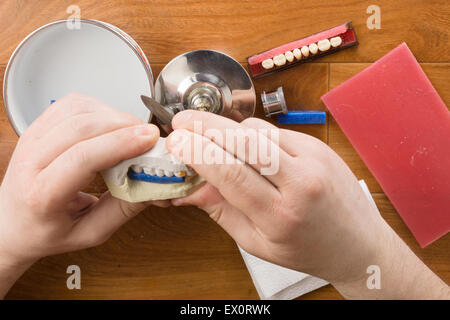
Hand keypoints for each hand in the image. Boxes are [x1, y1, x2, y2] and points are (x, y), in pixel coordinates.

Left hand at [0, 93, 160, 296]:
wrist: (12, 223)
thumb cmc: (47, 231)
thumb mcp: (90, 233)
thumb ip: (124, 210)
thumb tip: (156, 185)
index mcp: (41, 195)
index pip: (82, 158)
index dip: (120, 143)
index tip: (150, 138)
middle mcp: (30, 161)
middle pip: (82, 126)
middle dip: (124, 125)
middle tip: (150, 136)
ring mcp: (31, 139)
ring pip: (78, 109)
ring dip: (113, 115)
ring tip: (132, 132)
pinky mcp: (38, 126)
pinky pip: (72, 104)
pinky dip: (99, 108)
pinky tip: (111, 124)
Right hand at [166, 110, 448, 298]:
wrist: (357, 244)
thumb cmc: (307, 248)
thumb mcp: (257, 242)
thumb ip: (221, 210)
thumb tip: (188, 188)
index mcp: (280, 215)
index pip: (231, 173)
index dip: (198, 152)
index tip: (176, 141)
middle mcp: (301, 183)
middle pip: (245, 141)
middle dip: (206, 125)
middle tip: (182, 121)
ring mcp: (314, 159)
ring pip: (259, 130)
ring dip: (229, 129)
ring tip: (212, 137)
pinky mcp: (318, 146)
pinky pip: (276, 130)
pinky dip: (253, 134)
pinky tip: (246, 146)